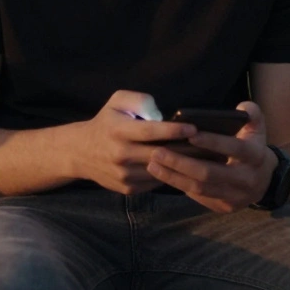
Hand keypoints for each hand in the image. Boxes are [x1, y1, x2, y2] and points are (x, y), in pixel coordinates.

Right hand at [73, 91, 195, 194]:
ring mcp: (124, 174)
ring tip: (202, 159)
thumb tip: (161, 114)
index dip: (173, 130)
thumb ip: (139, 100)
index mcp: (118, 131)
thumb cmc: (106, 123)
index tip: (193, 128)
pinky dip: (168, 175)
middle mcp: (120, 154)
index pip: (150, 131)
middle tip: (208, 147)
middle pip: (161, 154)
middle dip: (186, 150)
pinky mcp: (128, 188)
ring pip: (161, 171)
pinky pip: (155, 182)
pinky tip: (181, 169)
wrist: (80, 152)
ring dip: (181, 166)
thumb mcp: (117, 102)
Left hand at [146, 101, 276, 212]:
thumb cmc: (252, 148)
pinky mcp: (225, 207)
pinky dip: (179, 185)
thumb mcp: (257, 130)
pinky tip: (162, 175)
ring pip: (200, 188)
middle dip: (181, 163)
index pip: (234, 148)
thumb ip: (252, 115)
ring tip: (152, 164)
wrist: (265, 182)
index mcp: (256, 156)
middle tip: (157, 152)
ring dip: (174, 176)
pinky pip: (199, 197)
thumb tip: (242, 107)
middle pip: (210, 173)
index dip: (213, 142)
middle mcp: (247, 179)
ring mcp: (236, 196)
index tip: (189, 135)